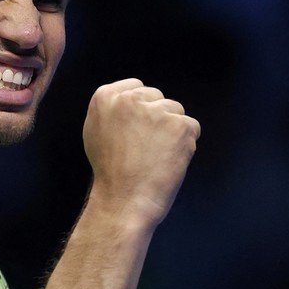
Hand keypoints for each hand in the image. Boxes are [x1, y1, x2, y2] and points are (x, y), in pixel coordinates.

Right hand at [82, 78, 199, 226]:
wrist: (123, 201)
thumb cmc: (110, 173)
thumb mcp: (96, 132)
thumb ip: (113, 110)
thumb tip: (137, 98)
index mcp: (105, 97)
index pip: (137, 88)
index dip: (141, 111)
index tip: (136, 133)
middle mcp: (130, 99)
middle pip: (158, 98)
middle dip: (157, 120)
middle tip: (144, 150)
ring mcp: (156, 111)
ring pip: (176, 112)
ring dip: (173, 132)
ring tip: (155, 158)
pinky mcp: (179, 126)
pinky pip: (192, 128)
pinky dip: (185, 146)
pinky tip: (168, 162)